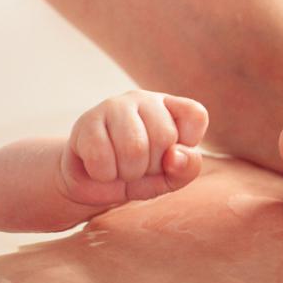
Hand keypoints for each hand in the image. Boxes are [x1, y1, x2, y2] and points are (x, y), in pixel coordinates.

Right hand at [59, 90, 208, 205]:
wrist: (91, 183)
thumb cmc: (137, 175)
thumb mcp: (169, 178)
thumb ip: (186, 168)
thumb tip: (175, 155)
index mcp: (170, 107)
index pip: (195, 115)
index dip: (187, 145)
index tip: (169, 157)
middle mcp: (144, 99)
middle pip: (164, 136)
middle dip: (152, 166)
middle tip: (139, 167)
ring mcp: (113, 106)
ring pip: (133, 147)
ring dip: (128, 172)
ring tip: (120, 169)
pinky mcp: (86, 121)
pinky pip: (101, 156)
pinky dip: (104, 174)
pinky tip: (101, 167)